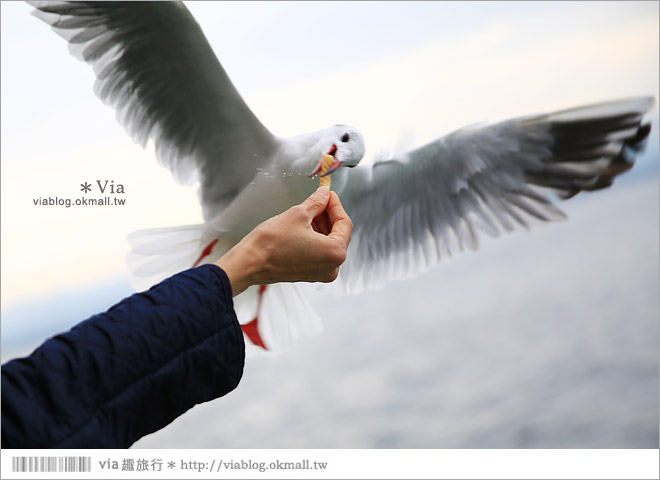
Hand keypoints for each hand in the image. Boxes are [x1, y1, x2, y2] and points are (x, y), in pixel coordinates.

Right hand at [215, 187, 352, 295]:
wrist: (249, 263)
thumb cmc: (271, 244)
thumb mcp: (298, 214)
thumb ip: (317, 203)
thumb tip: (324, 195)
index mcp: (335, 253)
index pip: (344, 223)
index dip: (336, 205)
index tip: (328, 194)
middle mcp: (332, 267)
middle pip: (338, 234)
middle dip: (329, 215)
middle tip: (319, 199)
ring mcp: (320, 273)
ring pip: (328, 243)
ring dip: (321, 225)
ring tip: (309, 210)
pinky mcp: (308, 273)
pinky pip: (319, 252)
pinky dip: (315, 237)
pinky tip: (305, 225)